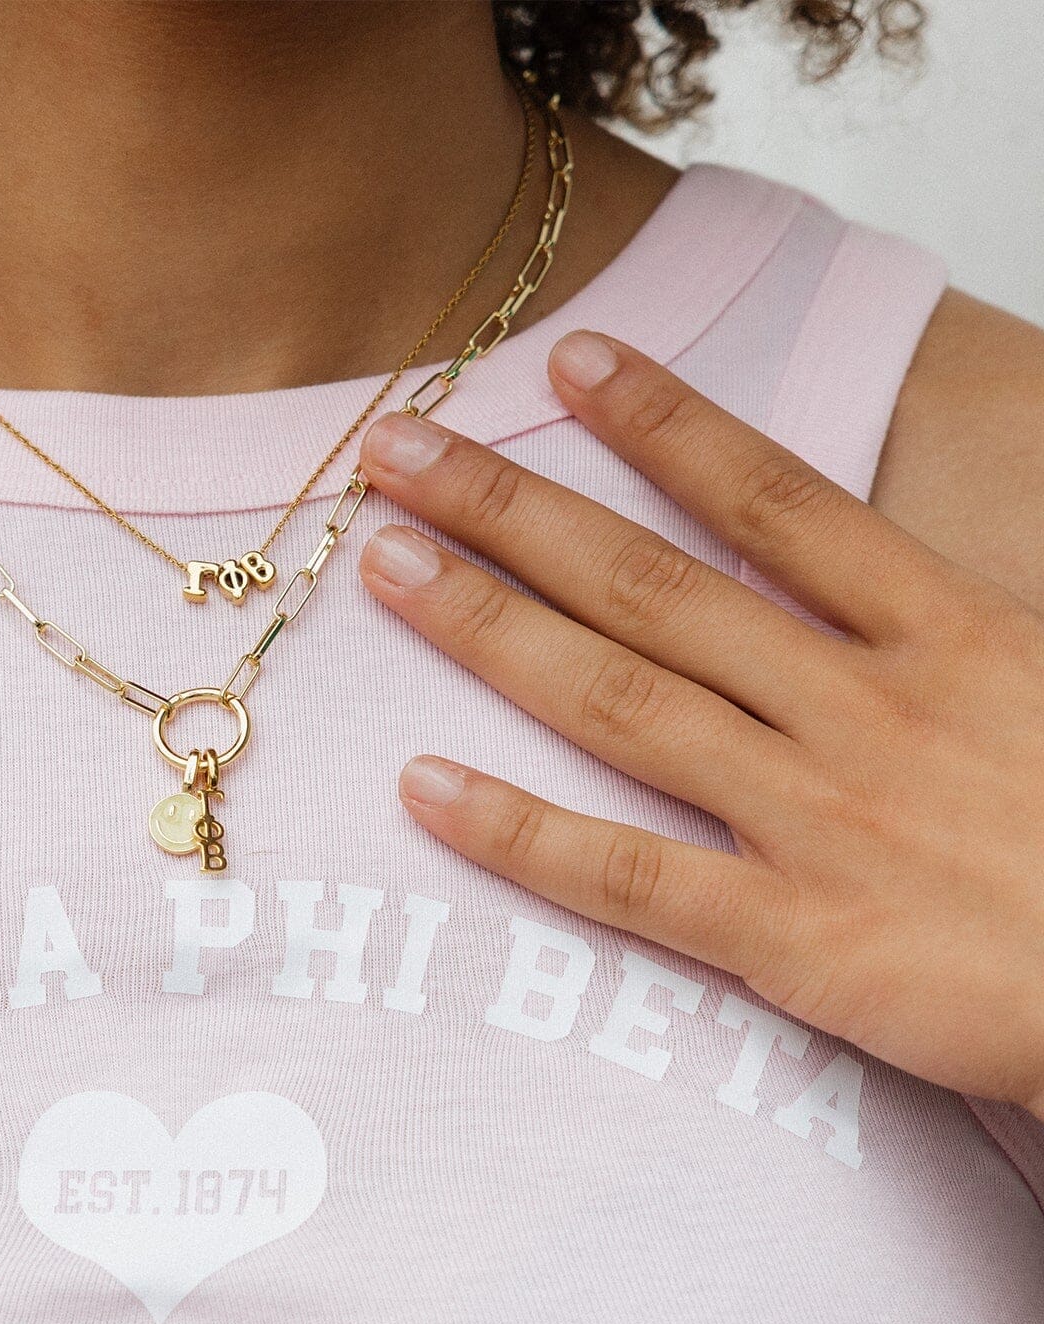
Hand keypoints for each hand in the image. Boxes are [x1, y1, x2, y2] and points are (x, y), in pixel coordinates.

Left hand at [357, 332, 1043, 1120]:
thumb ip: (961, 622)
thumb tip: (879, 570)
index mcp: (946, 631)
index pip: (776, 500)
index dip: (664, 423)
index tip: (568, 362)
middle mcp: (861, 706)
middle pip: (653, 584)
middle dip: (516, 508)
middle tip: (401, 449)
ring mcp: (820, 818)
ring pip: (619, 702)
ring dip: (489, 628)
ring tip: (385, 566)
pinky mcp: (798, 937)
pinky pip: (628, 878)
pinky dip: (518, 833)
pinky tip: (422, 788)